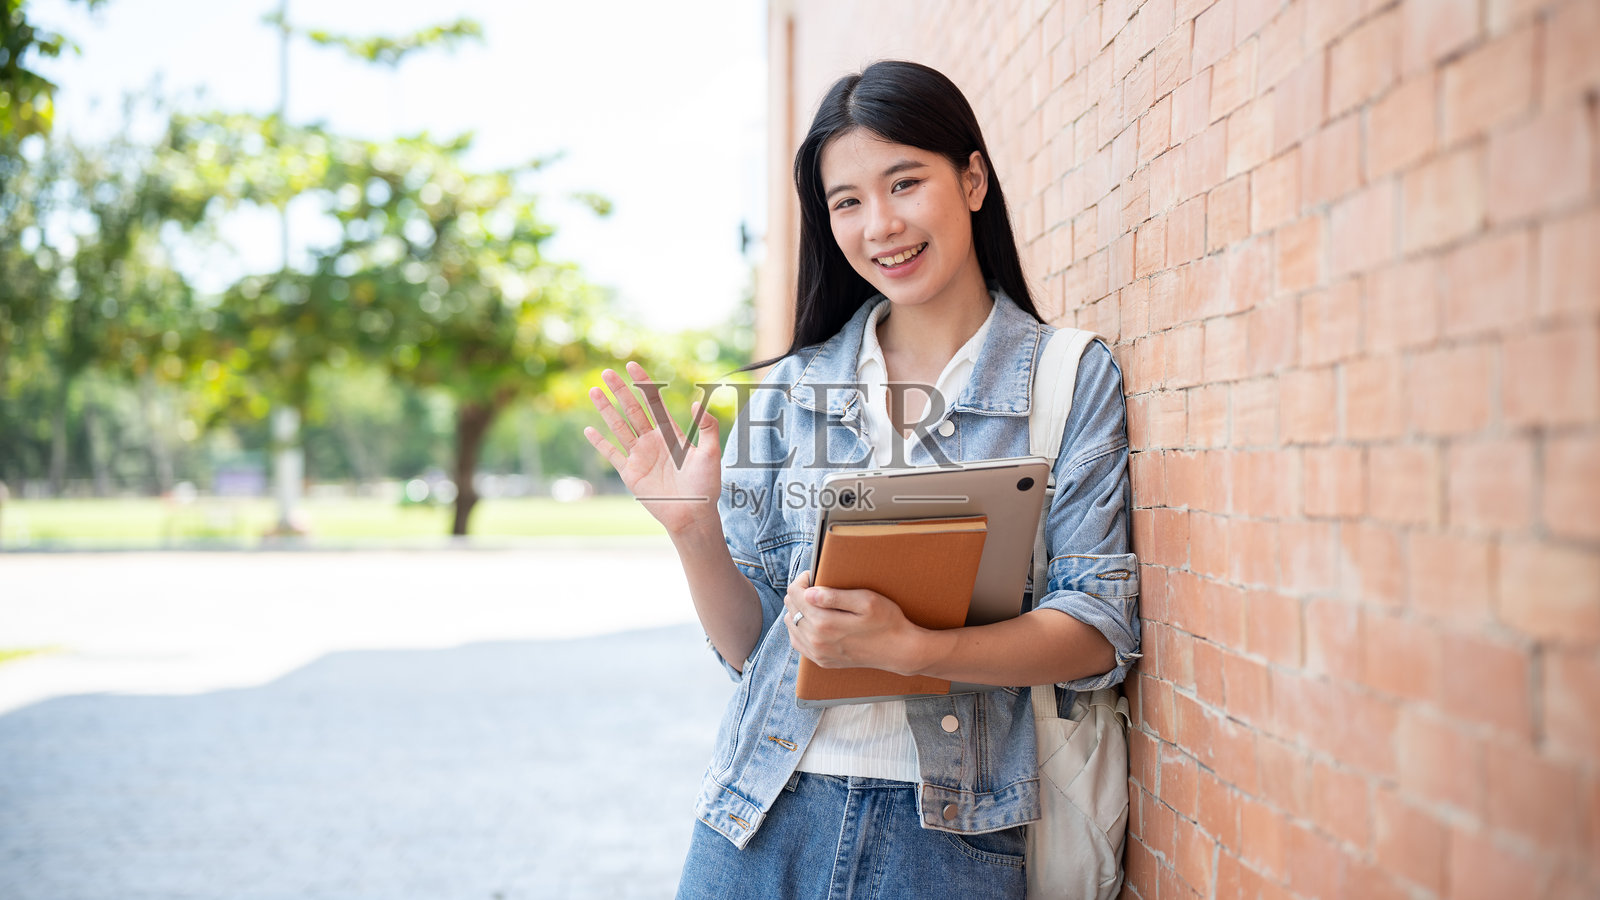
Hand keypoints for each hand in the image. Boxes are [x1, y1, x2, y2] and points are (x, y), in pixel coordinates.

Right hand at [584, 361, 720, 535]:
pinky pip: (612, 454)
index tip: (632, 366)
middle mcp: (652, 441)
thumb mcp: (712, 454)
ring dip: (606, 410)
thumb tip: (697, 401)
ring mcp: (640, 456)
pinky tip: (589, 430)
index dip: (643, 383)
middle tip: (606, 372)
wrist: (693, 515)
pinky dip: (600, 443)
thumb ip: (707, 427)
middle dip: (619, 391)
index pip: (653, 402)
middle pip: (632, 410)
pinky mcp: (630, 473)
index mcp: (671, 433)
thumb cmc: (706, 486)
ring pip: (619, 427)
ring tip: (593, 391)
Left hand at [783, 570, 928, 673]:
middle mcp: (816, 641)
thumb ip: (835, 597)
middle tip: (817, 587)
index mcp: (824, 623)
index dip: (802, 580)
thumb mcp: (866, 601)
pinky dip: (801, 628)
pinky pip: (797, 642)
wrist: (898, 651)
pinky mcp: (821, 660)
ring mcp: (818, 653)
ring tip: (816, 603)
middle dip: (800, 593)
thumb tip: (808, 593)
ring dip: (799, 610)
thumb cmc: (886, 621)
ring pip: (791, 624)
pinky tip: (814, 621)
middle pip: (791, 608)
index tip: (815, 575)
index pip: (795, 594)